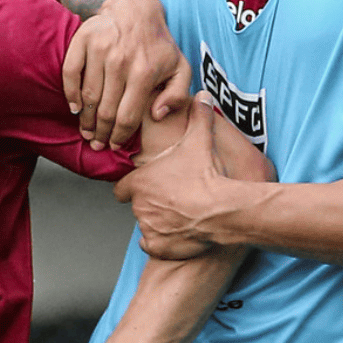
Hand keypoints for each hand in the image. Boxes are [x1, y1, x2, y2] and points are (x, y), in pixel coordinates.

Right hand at [63, 0, 188, 151]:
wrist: (135, 10)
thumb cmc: (158, 44)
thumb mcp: (181, 67)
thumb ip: (178, 94)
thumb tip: (158, 115)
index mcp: (144, 73)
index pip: (128, 116)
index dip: (119, 136)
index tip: (114, 146)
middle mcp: (121, 63)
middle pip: (105, 110)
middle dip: (100, 133)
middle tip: (96, 144)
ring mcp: (100, 51)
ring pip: (88, 96)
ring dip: (85, 119)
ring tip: (85, 131)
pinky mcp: (83, 41)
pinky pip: (71, 73)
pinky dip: (70, 93)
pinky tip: (74, 107)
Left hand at [115, 95, 233, 259]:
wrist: (220, 212)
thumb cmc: (206, 178)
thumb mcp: (200, 142)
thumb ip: (198, 118)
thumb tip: (202, 96)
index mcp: (140, 183)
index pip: (122, 188)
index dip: (133, 187)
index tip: (145, 186)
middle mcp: (139, 206)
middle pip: (137, 206)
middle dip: (151, 204)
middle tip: (172, 199)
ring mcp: (147, 227)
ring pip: (146, 226)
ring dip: (158, 223)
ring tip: (180, 216)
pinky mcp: (158, 246)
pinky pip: (153, 245)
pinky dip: (163, 243)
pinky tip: (179, 234)